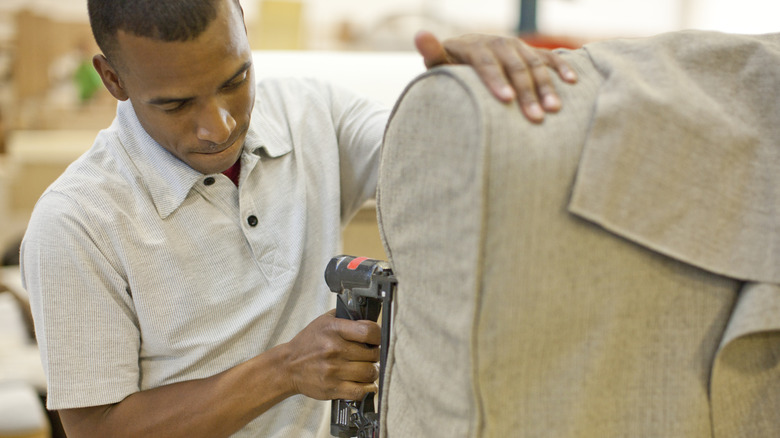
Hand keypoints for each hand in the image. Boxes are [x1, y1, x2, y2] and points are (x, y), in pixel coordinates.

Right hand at [282, 310, 380, 400]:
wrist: (287, 366)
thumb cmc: (308, 343)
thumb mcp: (323, 321)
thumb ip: (346, 317)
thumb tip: (367, 316)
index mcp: (333, 329)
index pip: (369, 331)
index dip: (378, 336)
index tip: (376, 339)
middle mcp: (334, 349)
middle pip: (372, 354)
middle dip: (375, 355)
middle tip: (370, 355)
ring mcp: (333, 370)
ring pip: (370, 373)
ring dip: (372, 372)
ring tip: (366, 368)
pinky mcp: (332, 388)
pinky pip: (361, 391)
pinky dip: (367, 388)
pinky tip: (363, 383)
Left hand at [414, 30, 577, 122]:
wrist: (466, 56)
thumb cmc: (449, 68)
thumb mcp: (437, 62)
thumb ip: (431, 52)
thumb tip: (420, 34)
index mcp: (473, 46)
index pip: (485, 62)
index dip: (496, 80)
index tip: (506, 100)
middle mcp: (497, 42)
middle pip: (514, 66)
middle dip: (526, 93)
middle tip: (534, 118)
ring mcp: (516, 46)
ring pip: (534, 64)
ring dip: (546, 86)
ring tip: (554, 110)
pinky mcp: (530, 51)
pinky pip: (548, 58)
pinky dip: (562, 67)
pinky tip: (572, 82)